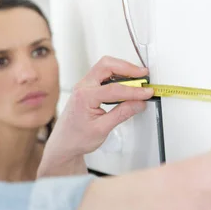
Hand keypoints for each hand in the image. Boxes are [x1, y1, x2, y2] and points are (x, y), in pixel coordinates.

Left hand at [38, 56, 153, 176]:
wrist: (64, 144)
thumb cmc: (76, 138)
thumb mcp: (102, 129)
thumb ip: (121, 114)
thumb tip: (138, 103)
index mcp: (84, 97)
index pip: (114, 89)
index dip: (134, 90)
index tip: (147, 92)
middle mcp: (82, 87)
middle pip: (106, 65)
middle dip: (127, 68)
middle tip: (142, 75)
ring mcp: (84, 86)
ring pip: (104, 66)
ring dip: (122, 69)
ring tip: (137, 78)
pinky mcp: (88, 88)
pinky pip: (103, 74)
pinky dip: (117, 75)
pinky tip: (126, 83)